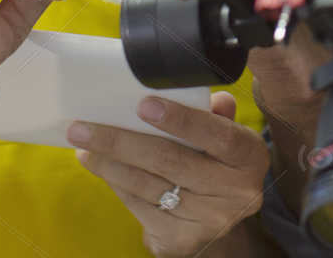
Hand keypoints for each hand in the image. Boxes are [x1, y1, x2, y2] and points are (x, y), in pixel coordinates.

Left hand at [70, 92, 268, 257]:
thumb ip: (213, 113)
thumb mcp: (225, 136)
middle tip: (84, 126)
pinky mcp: (180, 240)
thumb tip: (200, 92)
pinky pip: (140, 206)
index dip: (182, 120)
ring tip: (83, 145)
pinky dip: (116, 184)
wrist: (220, 218)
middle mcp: (236, 193)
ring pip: (148, 185)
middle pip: (171, 161)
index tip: (144, 104)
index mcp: (250, 158)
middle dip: (121, 141)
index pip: (218, 136)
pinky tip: (100, 167)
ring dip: (108, 164)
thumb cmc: (217, 162)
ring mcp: (208, 221)